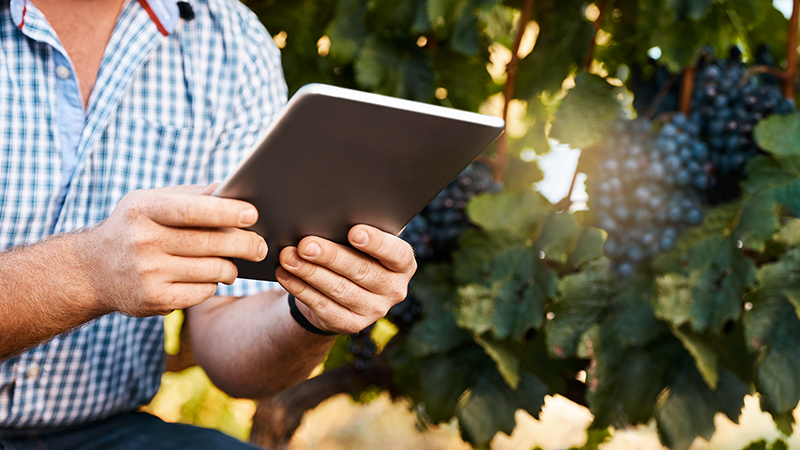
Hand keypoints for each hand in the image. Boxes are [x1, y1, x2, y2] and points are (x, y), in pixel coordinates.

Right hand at [86, 185, 266, 316]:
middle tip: (261, 246)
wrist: (91, 271)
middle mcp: (143, 241)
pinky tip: (211, 278)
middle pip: (210, 243)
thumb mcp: (150, 202)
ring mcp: (147, 273)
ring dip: (231, 267)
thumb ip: (190, 195)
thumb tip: (232, 189)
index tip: (252, 214)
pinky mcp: (153, 300)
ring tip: (233, 263)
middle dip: (244, 244)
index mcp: (143, 209)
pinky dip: (213, 284)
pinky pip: (203, 292)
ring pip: (212, 270)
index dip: (225, 212)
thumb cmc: (135, 228)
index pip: (191, 210)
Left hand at [275, 225, 416, 334]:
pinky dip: (301, 289)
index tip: (354, 231)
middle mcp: (394, 289)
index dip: (377, 243)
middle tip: (305, 244)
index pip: (397, 254)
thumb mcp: (362, 241)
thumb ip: (358, 229)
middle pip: (362, 271)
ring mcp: (374, 311)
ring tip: (288, 257)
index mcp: (403, 264)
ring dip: (310, 272)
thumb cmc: (354, 252)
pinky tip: (286, 274)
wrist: (342, 290)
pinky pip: (323, 306)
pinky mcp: (351, 325)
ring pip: (339, 289)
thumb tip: (334, 214)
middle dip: (331, 256)